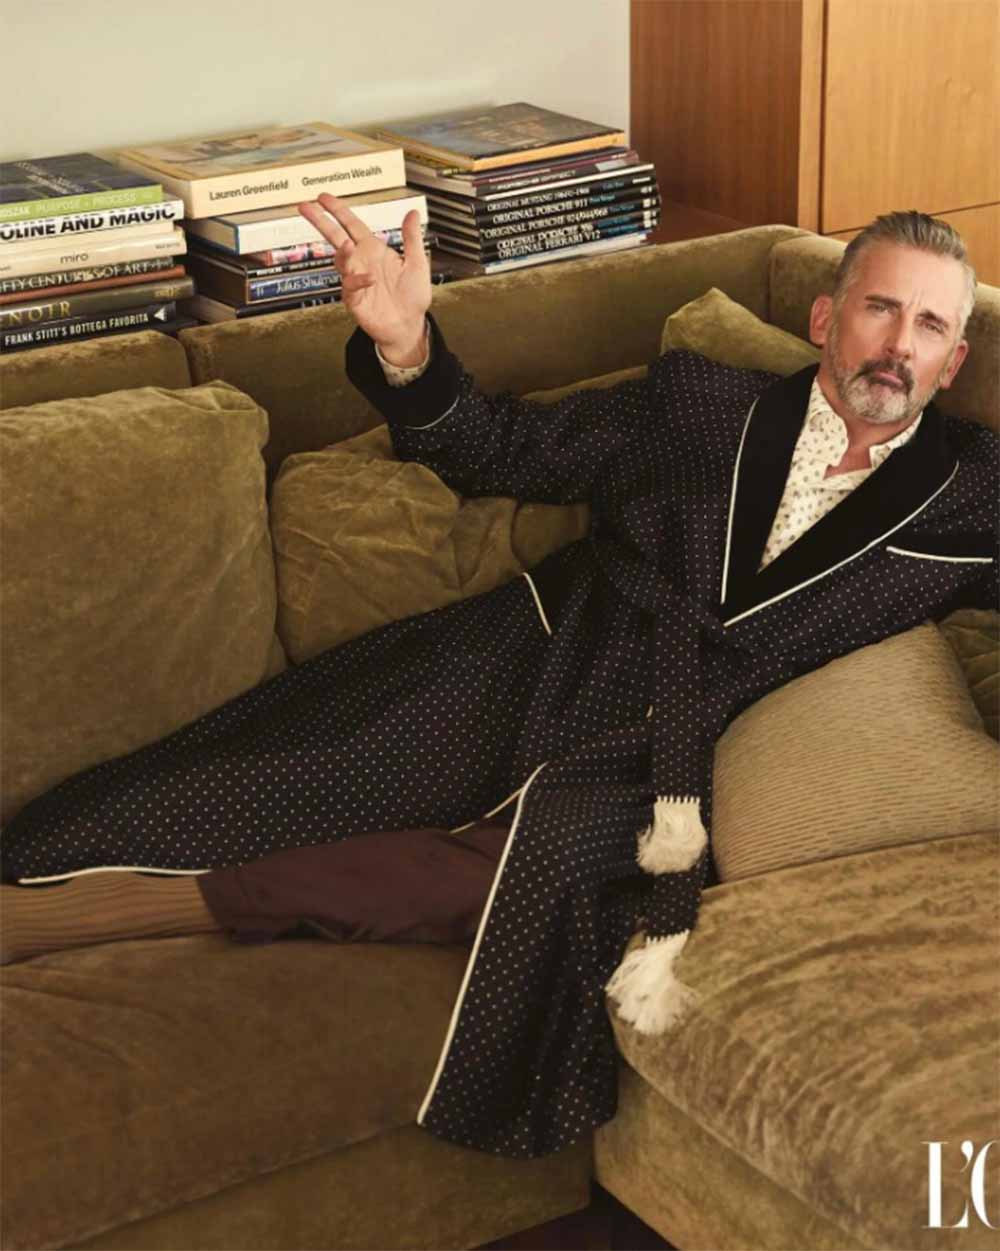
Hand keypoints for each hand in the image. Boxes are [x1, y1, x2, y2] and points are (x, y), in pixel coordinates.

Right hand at [297, 194, 430, 364]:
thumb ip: (412, 238)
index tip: (324, 198)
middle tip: (307, 207)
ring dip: (343, 252)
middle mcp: (361, 262)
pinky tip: (369, 278)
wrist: (409, 326)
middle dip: (321, 222)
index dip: (338, 210)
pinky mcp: (355, 299)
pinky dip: (358, 281)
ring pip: (341, 261)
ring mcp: (355, 280)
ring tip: (346, 244)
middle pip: (336, 237)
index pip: (351, 224)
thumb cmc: (412, 297)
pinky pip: (351, 287)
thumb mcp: (417, 263)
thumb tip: (413, 214)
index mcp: (373, 250)